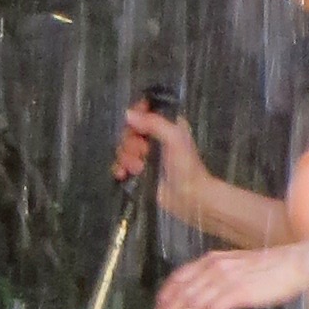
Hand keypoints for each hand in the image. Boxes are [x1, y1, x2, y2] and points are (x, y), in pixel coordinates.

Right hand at [116, 103, 214, 230]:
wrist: (189, 198)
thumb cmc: (186, 167)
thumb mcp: (174, 138)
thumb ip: (154, 123)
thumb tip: (128, 114)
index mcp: (166, 125)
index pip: (142, 111)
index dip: (135, 118)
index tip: (136, 127)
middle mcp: (154, 137)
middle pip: (128, 131)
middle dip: (130, 143)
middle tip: (142, 153)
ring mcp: (145, 155)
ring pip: (123, 148)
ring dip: (127, 159)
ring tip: (139, 169)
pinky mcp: (139, 171)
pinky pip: (120, 164)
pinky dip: (119, 169)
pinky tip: (123, 174)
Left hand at [153, 241, 308, 308]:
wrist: (295, 264)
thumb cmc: (270, 269)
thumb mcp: (237, 266)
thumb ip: (218, 276)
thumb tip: (204, 295)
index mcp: (211, 260)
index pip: (178, 278)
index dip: (165, 297)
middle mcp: (214, 267)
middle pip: (183, 293)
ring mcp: (226, 279)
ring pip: (194, 303)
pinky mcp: (239, 292)